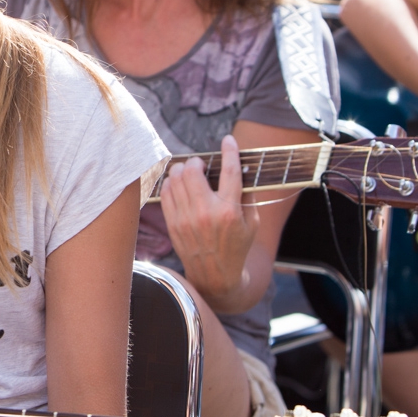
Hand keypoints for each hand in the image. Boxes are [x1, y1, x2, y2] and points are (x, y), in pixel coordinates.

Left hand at [160, 138, 256, 307]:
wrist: (215, 276)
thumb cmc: (236, 246)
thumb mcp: (251, 223)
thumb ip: (246, 195)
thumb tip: (239, 167)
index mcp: (229, 211)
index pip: (230, 171)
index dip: (230, 151)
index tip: (228, 140)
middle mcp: (206, 212)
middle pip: (192, 170)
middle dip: (197, 161)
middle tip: (201, 165)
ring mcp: (186, 218)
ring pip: (175, 178)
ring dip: (182, 169)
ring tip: (189, 173)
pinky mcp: (173, 223)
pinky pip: (165, 192)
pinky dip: (171, 183)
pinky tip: (178, 185)